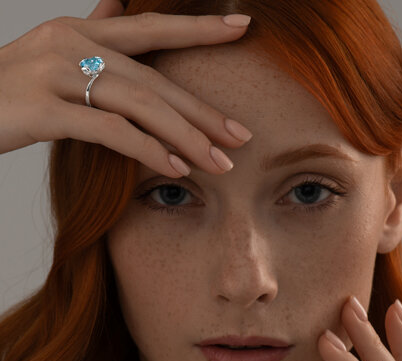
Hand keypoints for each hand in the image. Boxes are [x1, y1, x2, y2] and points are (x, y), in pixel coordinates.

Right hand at [0, 3, 252, 176]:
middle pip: (156, 81)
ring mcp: (54, 74)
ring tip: (220, 163)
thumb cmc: (9, 91)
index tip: (243, 28)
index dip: (197, 27)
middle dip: (203, 112)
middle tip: (241, 137)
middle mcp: (71, 45)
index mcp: (80, 33)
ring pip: (140, 105)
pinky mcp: (42, 109)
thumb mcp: (52, 57)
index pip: (151, 29)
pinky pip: (110, 130)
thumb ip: (91, 36)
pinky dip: (147, 150)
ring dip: (186, 138)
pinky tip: (176, 168)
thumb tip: (119, 10)